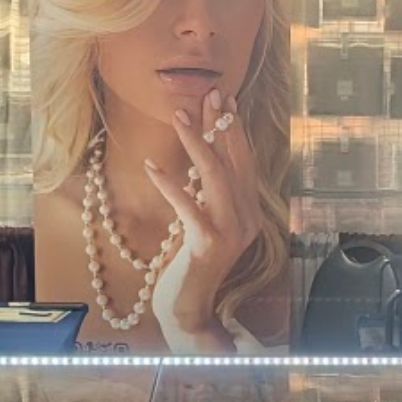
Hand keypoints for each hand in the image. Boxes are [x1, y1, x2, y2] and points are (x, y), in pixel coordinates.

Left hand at [144, 88, 259, 352]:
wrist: (189, 309)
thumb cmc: (191, 266)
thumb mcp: (204, 224)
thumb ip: (209, 196)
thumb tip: (201, 158)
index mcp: (249, 212)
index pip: (243, 162)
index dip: (233, 129)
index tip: (222, 99)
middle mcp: (247, 219)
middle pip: (234, 161)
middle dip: (220, 124)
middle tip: (208, 92)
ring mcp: (230, 232)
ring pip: (215, 176)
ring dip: (196, 142)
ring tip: (179, 115)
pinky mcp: (207, 244)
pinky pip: (188, 206)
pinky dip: (170, 185)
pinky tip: (152, 166)